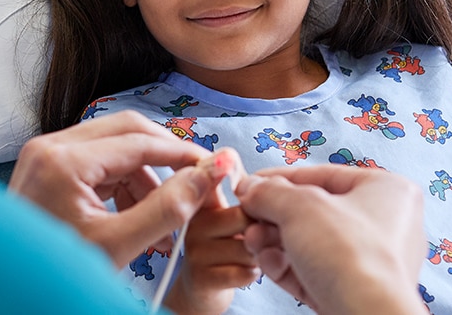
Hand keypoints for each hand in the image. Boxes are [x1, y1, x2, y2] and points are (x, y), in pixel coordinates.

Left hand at [9, 111, 227, 265]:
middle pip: (126, 130)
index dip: (182, 155)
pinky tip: (142, 218)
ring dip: (145, 177)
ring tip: (167, 222)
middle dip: (165, 158)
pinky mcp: (47, 168)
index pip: (138, 142)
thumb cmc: (56, 275)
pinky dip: (124, 185)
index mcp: (62, 161)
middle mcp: (49, 146)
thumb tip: (208, 176)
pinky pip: (98, 162)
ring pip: (114, 146)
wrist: (10, 294)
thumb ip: (168, 208)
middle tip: (196, 182)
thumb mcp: (119, 245)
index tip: (214, 168)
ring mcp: (45, 155)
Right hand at [163, 152, 258, 314]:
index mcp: (198, 199)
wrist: (201, 293)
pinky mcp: (201, 277)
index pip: (209, 175)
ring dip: (260, 256)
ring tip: (249, 256)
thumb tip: (249, 167)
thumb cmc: (224, 249)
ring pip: (249, 246)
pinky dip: (253, 274)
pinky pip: (245, 271)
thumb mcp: (229, 217)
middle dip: (262, 229)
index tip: (230, 157)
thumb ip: (240, 194)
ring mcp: (193, 249)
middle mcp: (190, 220)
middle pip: (245, 215)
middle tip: (256, 237)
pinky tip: (244, 273)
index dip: (220, 165)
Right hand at [236, 165, 425, 314]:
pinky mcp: (354, 291)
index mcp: (387, 190)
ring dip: (273, 241)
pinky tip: (266, 262)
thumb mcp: (299, 206)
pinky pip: (314, 270)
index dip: (280, 178)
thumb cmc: (349, 253)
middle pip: (314, 211)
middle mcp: (386, 224)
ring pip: (310, 243)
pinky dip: (286, 265)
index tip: (250, 184)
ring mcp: (370, 261)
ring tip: (252, 241)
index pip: (324, 175)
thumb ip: (270, 191)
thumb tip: (250, 188)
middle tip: (248, 217)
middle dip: (273, 216)